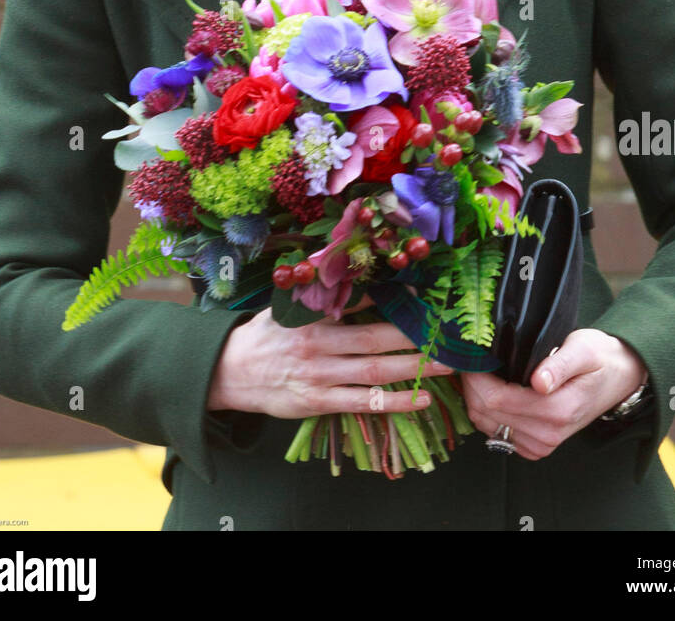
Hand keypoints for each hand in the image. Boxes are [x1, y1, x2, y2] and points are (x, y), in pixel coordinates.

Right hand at [206, 294, 456, 417]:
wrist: (228, 372)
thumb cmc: (265, 335)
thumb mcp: (286, 306)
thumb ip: (319, 294)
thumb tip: (353, 272)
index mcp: (310, 314)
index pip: (356, 300)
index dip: (390, 295)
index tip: (421, 289)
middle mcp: (317, 343)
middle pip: (374, 339)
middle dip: (413, 335)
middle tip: (446, 331)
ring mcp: (319, 375)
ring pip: (374, 372)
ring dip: (414, 367)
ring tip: (446, 363)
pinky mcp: (319, 402)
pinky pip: (363, 403)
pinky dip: (394, 402)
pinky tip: (421, 399)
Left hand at [460, 329, 647, 460]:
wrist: (618, 379)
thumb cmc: (599, 358)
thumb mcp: (583, 349)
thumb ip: (559, 365)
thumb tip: (539, 382)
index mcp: (558, 411)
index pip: (496, 400)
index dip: (477, 376)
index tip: (472, 352)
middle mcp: (547, 435)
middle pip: (485, 413)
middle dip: (471, 384)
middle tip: (473, 357)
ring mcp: (540, 445)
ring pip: (485, 424)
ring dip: (476, 396)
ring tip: (482, 369)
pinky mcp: (534, 447)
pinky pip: (494, 432)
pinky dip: (486, 410)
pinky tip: (492, 388)